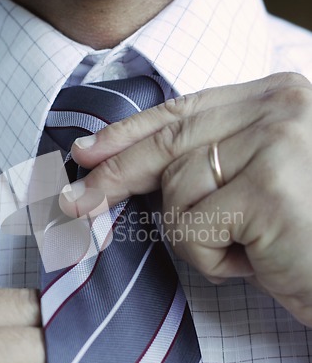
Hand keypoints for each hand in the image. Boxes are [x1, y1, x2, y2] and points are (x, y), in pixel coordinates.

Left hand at [62, 72, 311, 326]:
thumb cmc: (306, 240)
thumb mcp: (257, 186)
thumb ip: (211, 161)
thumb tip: (128, 164)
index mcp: (277, 99)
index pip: (184, 111)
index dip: (128, 133)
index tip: (86, 150)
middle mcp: (281, 108)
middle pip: (168, 143)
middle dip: (112, 174)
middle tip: (73, 198)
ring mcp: (278, 143)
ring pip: (177, 190)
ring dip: (197, 235)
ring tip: (247, 250)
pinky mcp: (269, 189)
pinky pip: (193, 228)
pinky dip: (212, 259)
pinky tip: (256, 264)